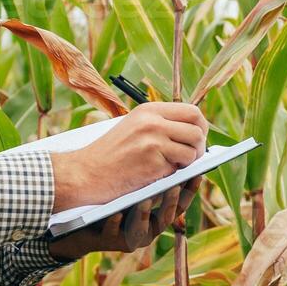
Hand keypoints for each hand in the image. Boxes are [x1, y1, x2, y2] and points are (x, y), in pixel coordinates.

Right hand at [48, 102, 207, 213]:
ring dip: (189, 163)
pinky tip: (157, 175)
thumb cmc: (109, 154)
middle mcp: (153, 122)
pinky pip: (178, 168)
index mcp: (149, 110)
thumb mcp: (133, 126)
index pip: (192, 111)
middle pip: (197, 129)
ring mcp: (153, 142)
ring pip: (192, 150)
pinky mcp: (153, 163)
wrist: (85, 173)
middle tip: (192, 156)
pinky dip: (173, 175)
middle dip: (200, 145)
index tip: (198, 139)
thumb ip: (160, 124)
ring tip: (173, 167)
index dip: (201, 127)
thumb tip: (194, 131)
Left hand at [48, 177, 198, 260]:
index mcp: (158, 211)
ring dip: (145, 213)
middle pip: (168, 216)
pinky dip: (116, 223)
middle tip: (174, 184)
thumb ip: (153, 168)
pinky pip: (114, 233)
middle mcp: (149, 226)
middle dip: (172, 201)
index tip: (197, 172)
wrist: (82, 212)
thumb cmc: (112, 190)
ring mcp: (130, 236)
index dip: (191, 189)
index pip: (181, 200)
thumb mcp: (135, 178)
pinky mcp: (110, 241)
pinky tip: (115, 213)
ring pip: (143, 228)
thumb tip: (173, 141)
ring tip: (144, 199)